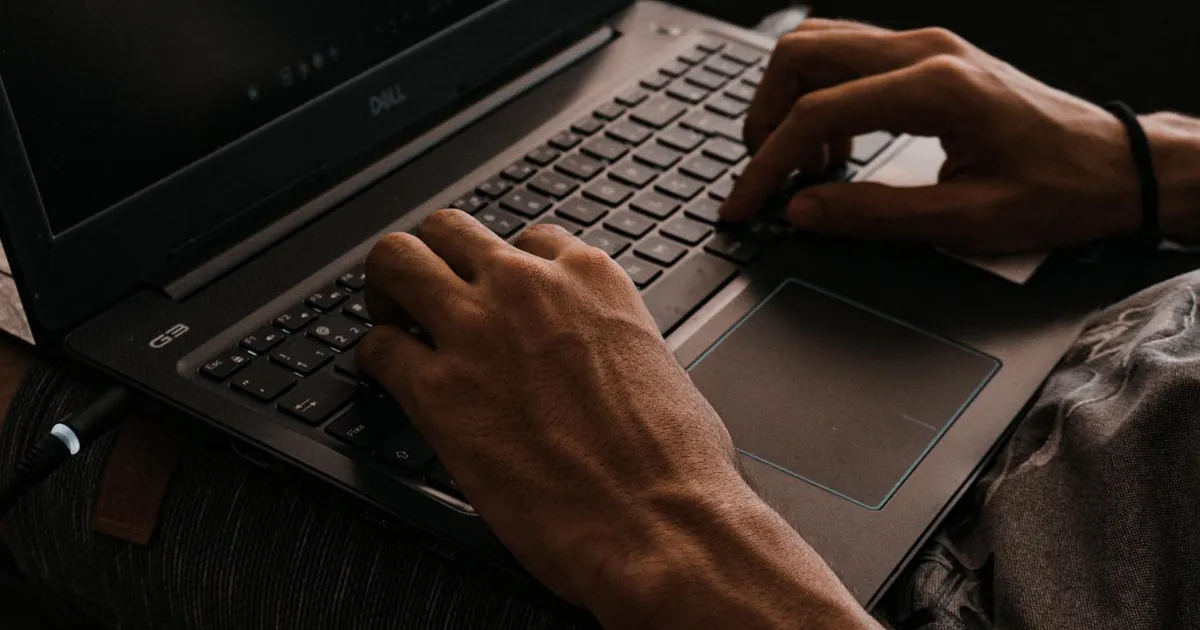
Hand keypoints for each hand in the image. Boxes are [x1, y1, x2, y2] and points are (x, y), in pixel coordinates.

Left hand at [356, 211, 874, 628]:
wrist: (661, 522)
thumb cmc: (676, 463)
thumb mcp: (656, 366)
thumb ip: (609, 338)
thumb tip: (594, 355)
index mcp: (591, 278)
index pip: (528, 241)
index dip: (506, 273)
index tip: (498, 300)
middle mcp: (527, 287)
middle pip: (448, 230)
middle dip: (433, 258)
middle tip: (427, 295)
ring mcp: (476, 331)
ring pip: (396, 259)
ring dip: (387, 288)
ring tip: (391, 320)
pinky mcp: (436, 390)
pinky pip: (377, 348)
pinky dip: (375, 360)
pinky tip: (388, 379)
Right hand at [720, 19, 1143, 253]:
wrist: (1115, 165)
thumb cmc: (1059, 190)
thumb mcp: (966, 220)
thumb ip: (874, 215)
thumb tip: (803, 212)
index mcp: (937, 88)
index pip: (817, 111)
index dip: (767, 163)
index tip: (744, 202)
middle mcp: (926, 50)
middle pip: (801, 54)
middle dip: (765, 118)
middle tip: (766, 176)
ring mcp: (926, 46)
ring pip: (818, 47)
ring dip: (789, 104)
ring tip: (802, 168)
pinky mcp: (928, 57)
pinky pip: (847, 58)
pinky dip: (820, 99)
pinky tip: (837, 152)